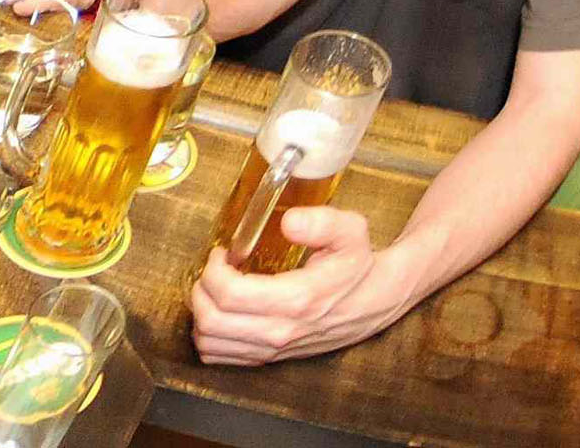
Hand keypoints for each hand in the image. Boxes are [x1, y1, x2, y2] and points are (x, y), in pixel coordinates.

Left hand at [190, 207, 411, 363]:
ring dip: (201, 313)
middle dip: (201, 289)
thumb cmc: (358, 264)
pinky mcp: (274, 357)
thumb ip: (321, 221)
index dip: (213, 269)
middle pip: (212, 322)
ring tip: (215, 290)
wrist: (378, 299)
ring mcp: (277, 348)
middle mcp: (283, 330)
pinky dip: (210, 336)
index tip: (223, 252)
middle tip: (214, 269)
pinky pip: (224, 358)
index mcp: (296, 299)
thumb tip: (288, 222)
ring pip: (212, 343)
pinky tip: (221, 313)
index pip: (229, 294)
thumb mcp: (350, 231)